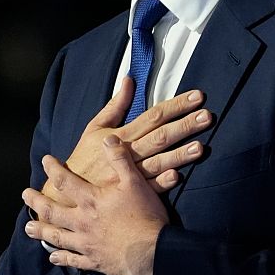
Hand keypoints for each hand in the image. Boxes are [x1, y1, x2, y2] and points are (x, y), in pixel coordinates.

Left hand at [24, 135, 167, 274]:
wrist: (153, 252)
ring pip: (57, 236)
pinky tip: (53, 257)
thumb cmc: (145, 216)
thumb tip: (107, 139)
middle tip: (25, 195)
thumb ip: (120, 160)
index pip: (65, 181)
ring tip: (28, 228)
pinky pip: (73, 260)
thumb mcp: (135, 182)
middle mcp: (82, 222)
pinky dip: (61, 258)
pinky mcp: (94, 261)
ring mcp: (86, 243)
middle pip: (52, 210)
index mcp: (91, 200)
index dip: (53, 169)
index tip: (45, 160)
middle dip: (36, 202)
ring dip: (41, 231)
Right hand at [42, 77, 210, 205]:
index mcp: (120, 135)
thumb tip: (129, 80)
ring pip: (158, 162)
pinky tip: (177, 176)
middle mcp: (128, 153)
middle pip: (160, 136)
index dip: (176, 105)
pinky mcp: (130, 194)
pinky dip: (161, 182)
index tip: (197, 96)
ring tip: (201, 147)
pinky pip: (148, 188)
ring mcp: (130, 175)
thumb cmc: (84, 158)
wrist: (67, 192)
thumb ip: (114, 105)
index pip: (153, 115)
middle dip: (184, 126)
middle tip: (207, 116)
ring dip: (179, 154)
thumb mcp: (94, 128)